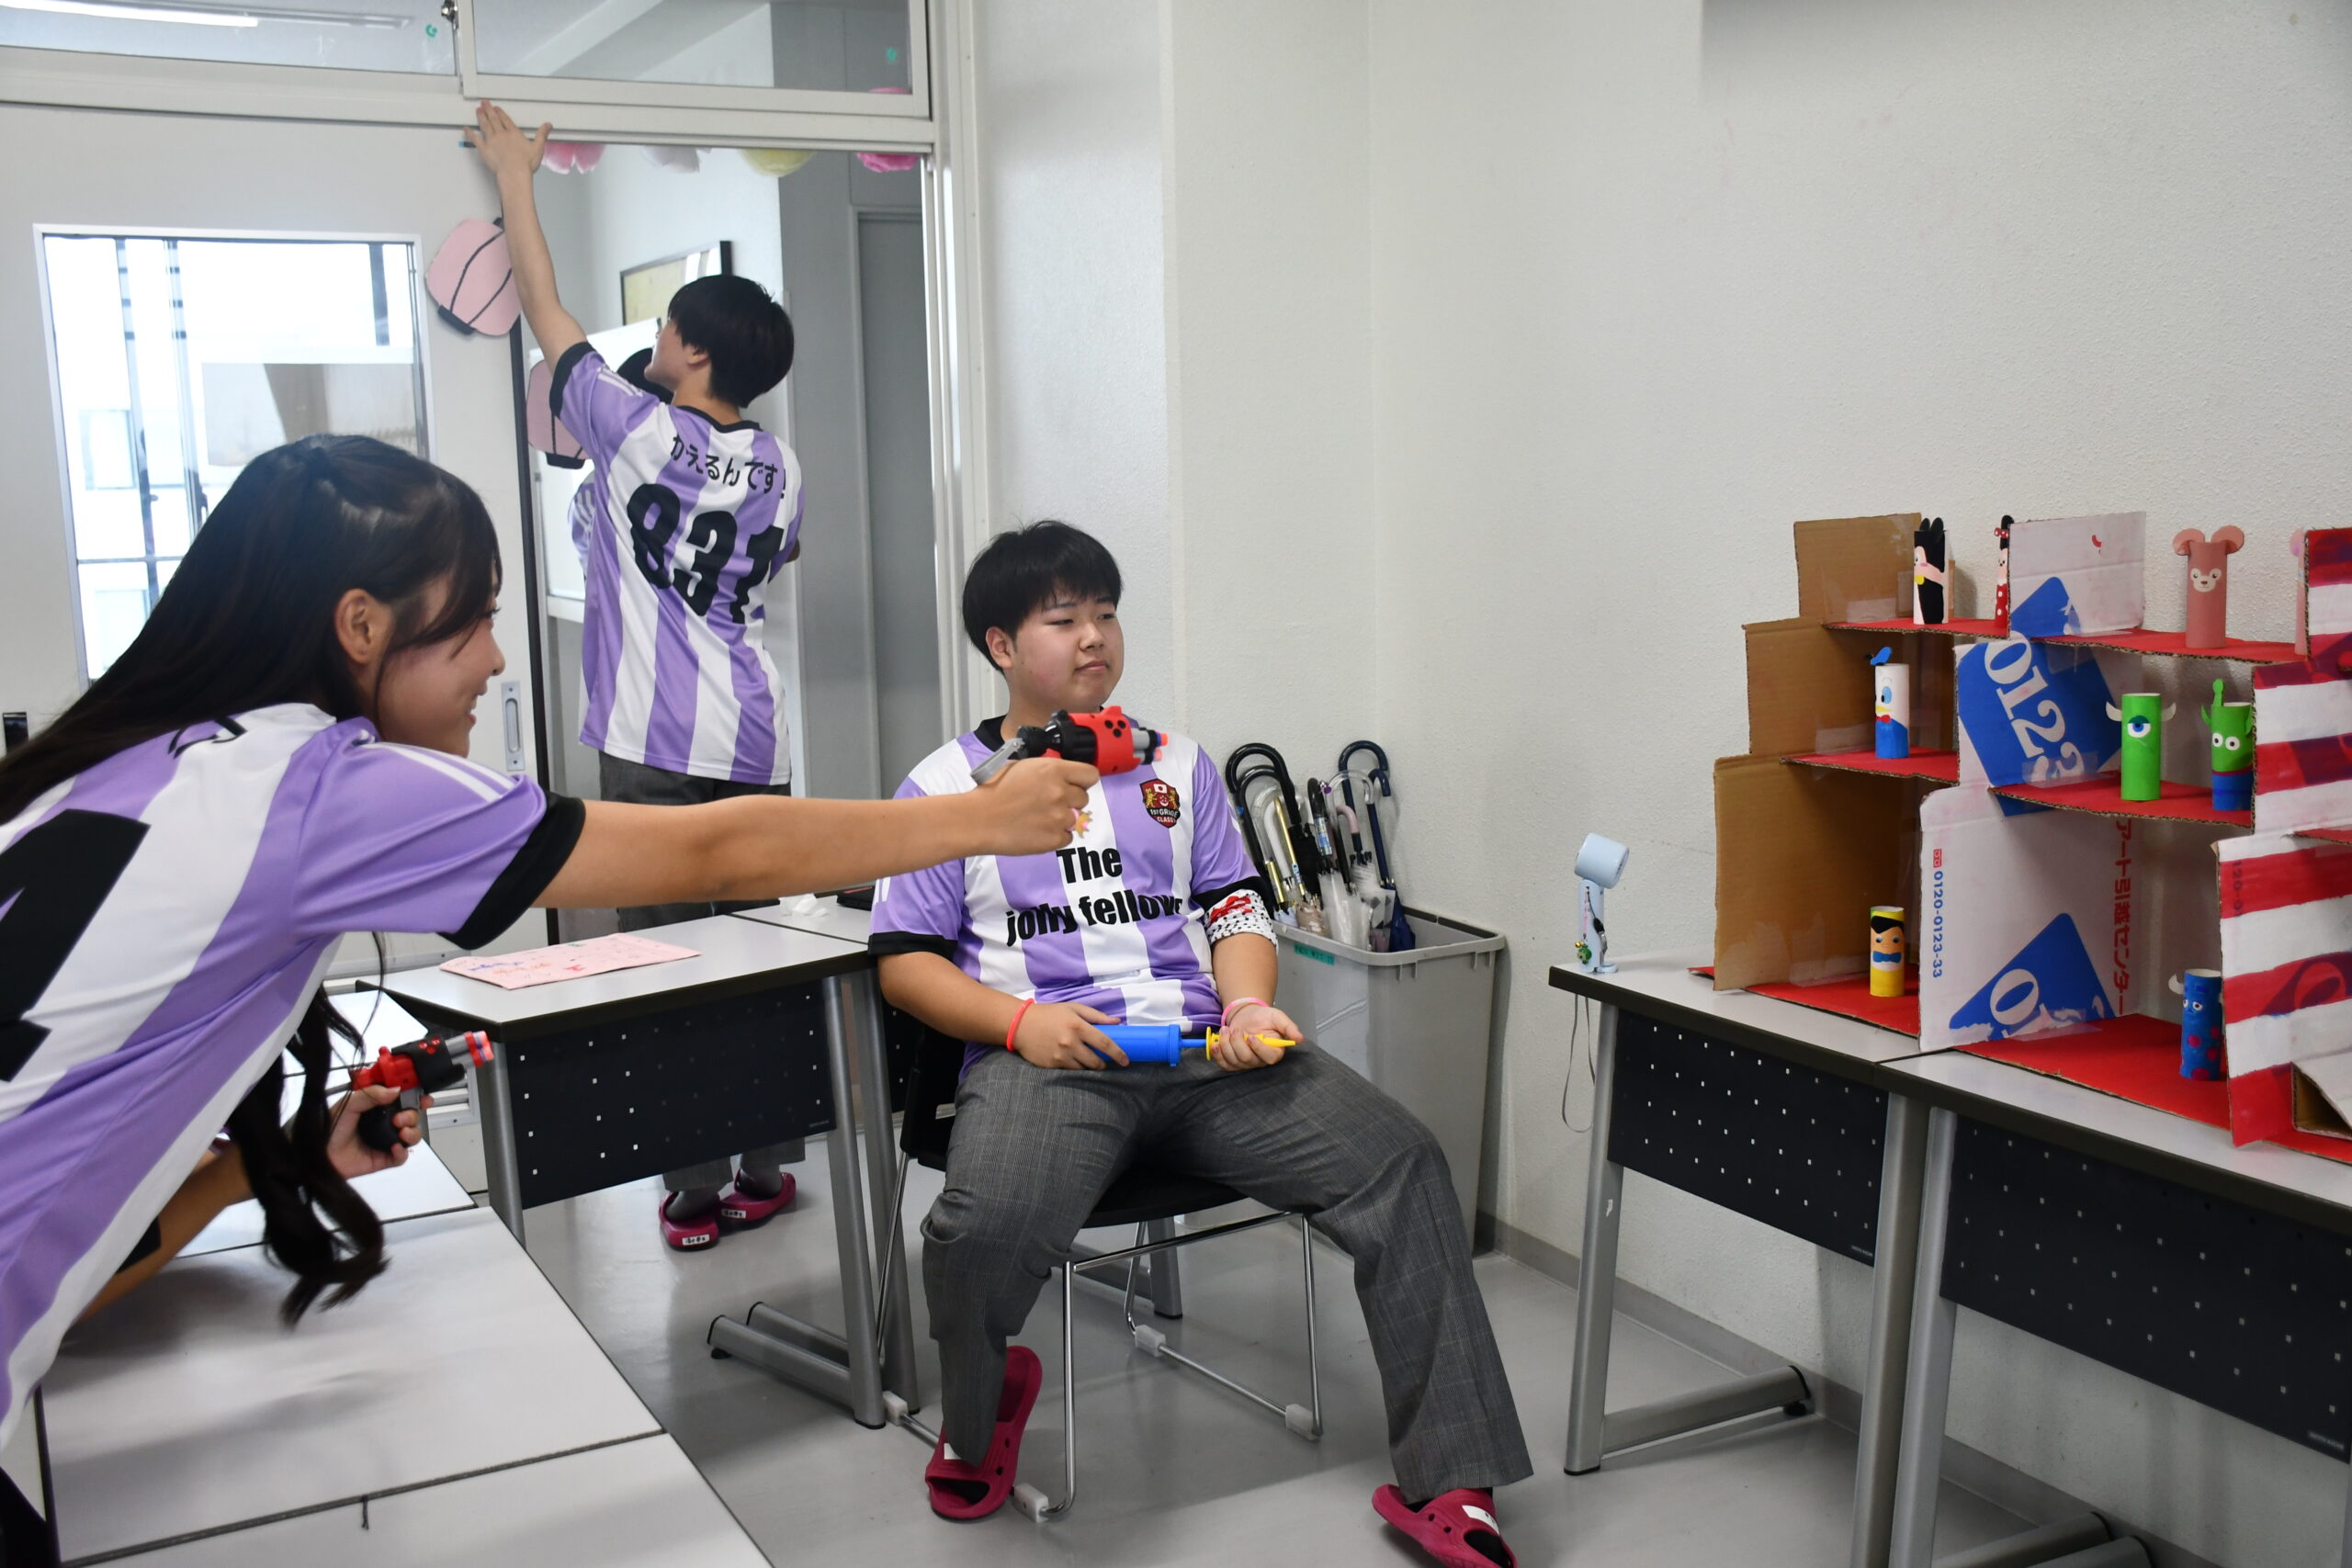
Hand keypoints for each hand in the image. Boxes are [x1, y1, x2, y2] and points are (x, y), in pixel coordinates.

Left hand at [326, 1085, 428, 1179]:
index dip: (415, 1094)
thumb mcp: (348, 1105)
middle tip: (400, 1117)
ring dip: (412, 1132)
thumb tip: (394, 1090)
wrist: (317, 1156)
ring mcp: (385, 1140)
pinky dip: (402, 1152)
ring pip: (412, 1134)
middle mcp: (383, 1121)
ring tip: (400, 1132)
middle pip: (412, 1115)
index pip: (401, 1096)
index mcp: (376, 1105)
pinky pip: (402, 1156)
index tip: (422, 1094)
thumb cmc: (327, 1129)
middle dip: (413, 1114)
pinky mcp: (383, 1158)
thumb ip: (370, 1095)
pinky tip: (394, 1148)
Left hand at [464, 101, 549, 182]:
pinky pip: (475, 139)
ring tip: (478, 110)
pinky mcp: (484, 149)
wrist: (514, 173)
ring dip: (481, 117)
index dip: (501, 113)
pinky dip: (470, 133)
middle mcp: (501, 134)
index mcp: (514, 134)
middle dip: (489, 110)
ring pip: (485, 125)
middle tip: (484, 103)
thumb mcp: (538, 148)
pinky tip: (466, 128)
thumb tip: (547, 126)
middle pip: (494, 119)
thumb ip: (542, 135)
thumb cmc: (525, 164)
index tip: (497, 108)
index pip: (506, 120)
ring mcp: (491, 141)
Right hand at [971, 759, 1098, 854]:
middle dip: (1069, 800)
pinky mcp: (1054, 839)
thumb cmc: (993, 791)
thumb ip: (1047, 770)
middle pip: (1084, 798)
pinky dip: (1055, 836)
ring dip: (1061, 819)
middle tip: (1049, 803)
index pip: (1090, 775)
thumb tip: (1062, 776)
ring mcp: (1059, 817)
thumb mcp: (1022, 767)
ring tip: (1038, 818)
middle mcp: (1061, 792)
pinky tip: (1037, 830)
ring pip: (1074, 818)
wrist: (978, 819)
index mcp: (1053, 770)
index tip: (1075, 785)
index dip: (1082, 780)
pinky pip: (1066, 837)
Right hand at [1014, 1002, 1128, 1069]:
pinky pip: (1070, 1071)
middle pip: (1096, 1062)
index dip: (1118, 1054)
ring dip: (1089, 1066)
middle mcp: (1070, 1043)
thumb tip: (1117, 1022)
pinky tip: (1072, 1059)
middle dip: (1103, 1063)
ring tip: (1086, 1058)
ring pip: (1084, 1069)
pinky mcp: (1051, 1065)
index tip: (1126, 1061)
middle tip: (1104, 1060)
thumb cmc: (1050, 1014)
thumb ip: (1096, 1016)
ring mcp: (1060, 1056)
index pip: (1105, 1044)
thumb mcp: (1073, 1008)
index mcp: (1078, 1026)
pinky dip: (1075, 1067)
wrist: (1020, 1024)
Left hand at [1210, 1003, 1297, 1071]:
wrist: (1247, 1016)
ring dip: (1226, 1044)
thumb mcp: (1278, 1018)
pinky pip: (1224, 1065)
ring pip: (1234, 1061)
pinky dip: (1217, 1055)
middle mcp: (1260, 1061)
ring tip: (1225, 1030)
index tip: (1251, 1036)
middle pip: (1247, 1059)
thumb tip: (1300, 1039)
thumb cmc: (1263, 1018)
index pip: (1268, 1057)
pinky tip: (1214, 1044)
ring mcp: (1245, 1064)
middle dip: (1237, 1042)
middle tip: (1235, 1028)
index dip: (1258, 1048)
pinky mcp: (1233, 1063)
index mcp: (1274, 1052)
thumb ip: (1289, 1027)